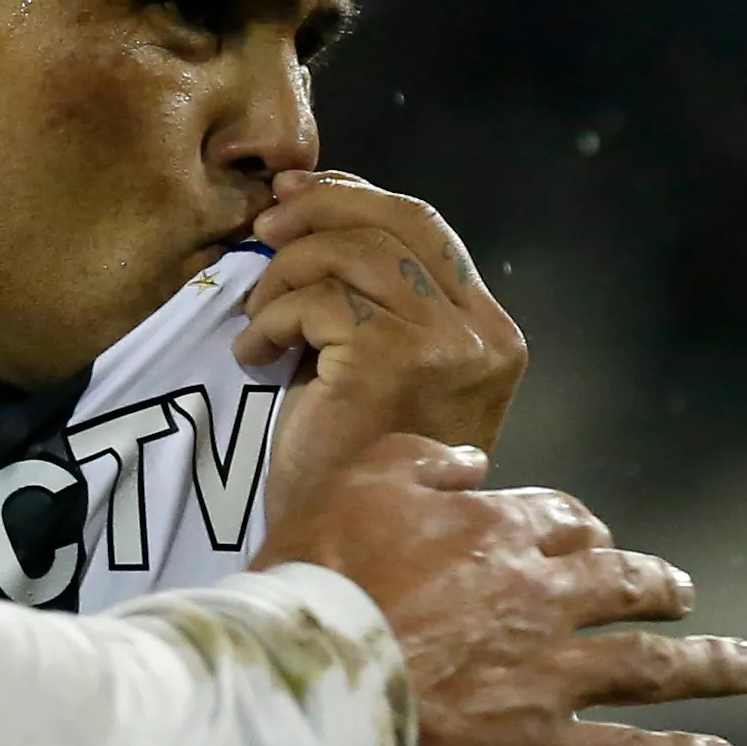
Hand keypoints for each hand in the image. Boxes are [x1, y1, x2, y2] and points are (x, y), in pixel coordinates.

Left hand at [237, 171, 523, 515]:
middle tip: (264, 225)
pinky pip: (318, 300)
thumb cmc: (350, 462)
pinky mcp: (392, 359)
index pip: (429, 229)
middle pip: (402, 221)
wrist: (342, 550)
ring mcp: (447, 346)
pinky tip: (255, 357)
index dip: (360, 198)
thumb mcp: (373, 363)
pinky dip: (272, 319)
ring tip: (257, 321)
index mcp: (491, 334)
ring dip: (284, 276)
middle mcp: (484, 337)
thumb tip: (310, 206)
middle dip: (321, 208)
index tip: (297, 195)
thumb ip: (373, 297)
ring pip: (353, 253)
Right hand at [256, 436, 746, 745]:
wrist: (315, 677)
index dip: (581, 531)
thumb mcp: (354, 483)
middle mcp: (543, 598)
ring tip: (746, 668)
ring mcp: (554, 676)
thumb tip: (473, 463)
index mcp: (497, 533)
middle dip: (660, 588)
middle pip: (624, 586)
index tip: (591, 539)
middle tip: (682, 595)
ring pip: (652, 666)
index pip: (560, 522)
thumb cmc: (319, 579)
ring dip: (708, 665)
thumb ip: (418, 462)